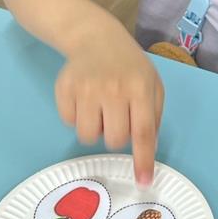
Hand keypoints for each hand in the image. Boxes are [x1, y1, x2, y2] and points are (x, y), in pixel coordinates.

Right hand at [54, 28, 163, 185]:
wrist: (95, 37)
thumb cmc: (129, 66)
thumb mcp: (152, 84)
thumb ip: (153, 117)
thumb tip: (147, 150)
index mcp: (139, 88)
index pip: (142, 132)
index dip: (143, 160)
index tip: (144, 182)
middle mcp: (113, 89)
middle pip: (114, 140)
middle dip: (116, 136)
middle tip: (116, 116)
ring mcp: (86, 88)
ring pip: (88, 136)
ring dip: (95, 129)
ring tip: (99, 108)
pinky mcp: (64, 89)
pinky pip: (68, 123)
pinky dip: (76, 117)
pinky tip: (84, 98)